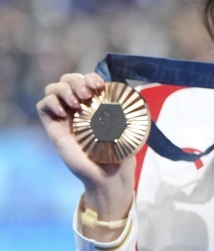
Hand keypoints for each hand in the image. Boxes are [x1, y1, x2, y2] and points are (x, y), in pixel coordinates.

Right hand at [36, 72, 135, 225]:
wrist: (110, 174)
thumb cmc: (120, 150)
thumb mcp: (127, 125)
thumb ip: (125, 108)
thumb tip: (133, 90)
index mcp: (95, 103)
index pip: (86, 79)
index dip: (90, 76)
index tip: (100, 85)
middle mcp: (78, 107)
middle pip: (67, 79)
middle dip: (76, 80)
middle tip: (88, 94)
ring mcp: (65, 117)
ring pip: (53, 88)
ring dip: (64, 89)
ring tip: (77, 103)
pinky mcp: (54, 128)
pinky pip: (42, 106)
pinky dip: (50, 102)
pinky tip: (64, 112)